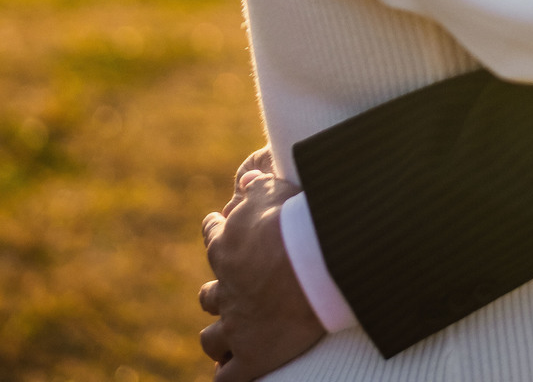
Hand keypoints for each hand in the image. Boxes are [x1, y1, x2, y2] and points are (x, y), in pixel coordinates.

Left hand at [199, 171, 323, 381]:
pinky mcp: (252, 358)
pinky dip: (226, 376)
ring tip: (225, 338)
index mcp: (226, 248)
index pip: (211, 236)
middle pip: (208, 296)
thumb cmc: (299, 220)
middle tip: (224, 293)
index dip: (214, 231)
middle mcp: (225, 290)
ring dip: (217, 337)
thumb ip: (258, 186)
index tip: (216, 227)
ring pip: (211, 339)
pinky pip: (226, 378)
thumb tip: (246, 178)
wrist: (316, 263)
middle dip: (213, 294)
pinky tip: (230, 373)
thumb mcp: (276, 189)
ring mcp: (237, 327)